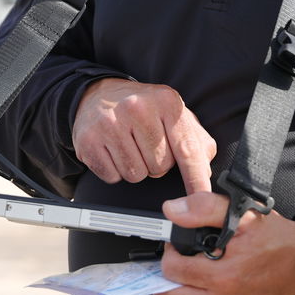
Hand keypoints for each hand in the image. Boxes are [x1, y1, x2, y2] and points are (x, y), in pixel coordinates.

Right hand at [72, 78, 216, 193]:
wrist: (99, 94)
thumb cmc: (143, 108)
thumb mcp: (174, 114)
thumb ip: (196, 141)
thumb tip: (205, 174)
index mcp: (166, 101)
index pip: (187, 150)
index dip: (196, 179)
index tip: (202, 200)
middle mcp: (138, 108)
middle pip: (160, 167)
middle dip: (157, 165)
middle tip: (147, 146)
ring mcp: (110, 123)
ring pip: (136, 175)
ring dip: (136, 168)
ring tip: (130, 146)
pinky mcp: (89, 140)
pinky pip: (113, 177)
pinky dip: (115, 170)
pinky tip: (114, 150)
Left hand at [152, 191, 294, 294]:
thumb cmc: (276, 242)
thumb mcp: (243, 214)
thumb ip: (204, 208)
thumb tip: (173, 210)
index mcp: (224, 277)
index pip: (170, 271)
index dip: (171, 254)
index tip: (180, 248)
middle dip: (169, 279)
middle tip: (183, 264)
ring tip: (197, 277)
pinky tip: (212, 291)